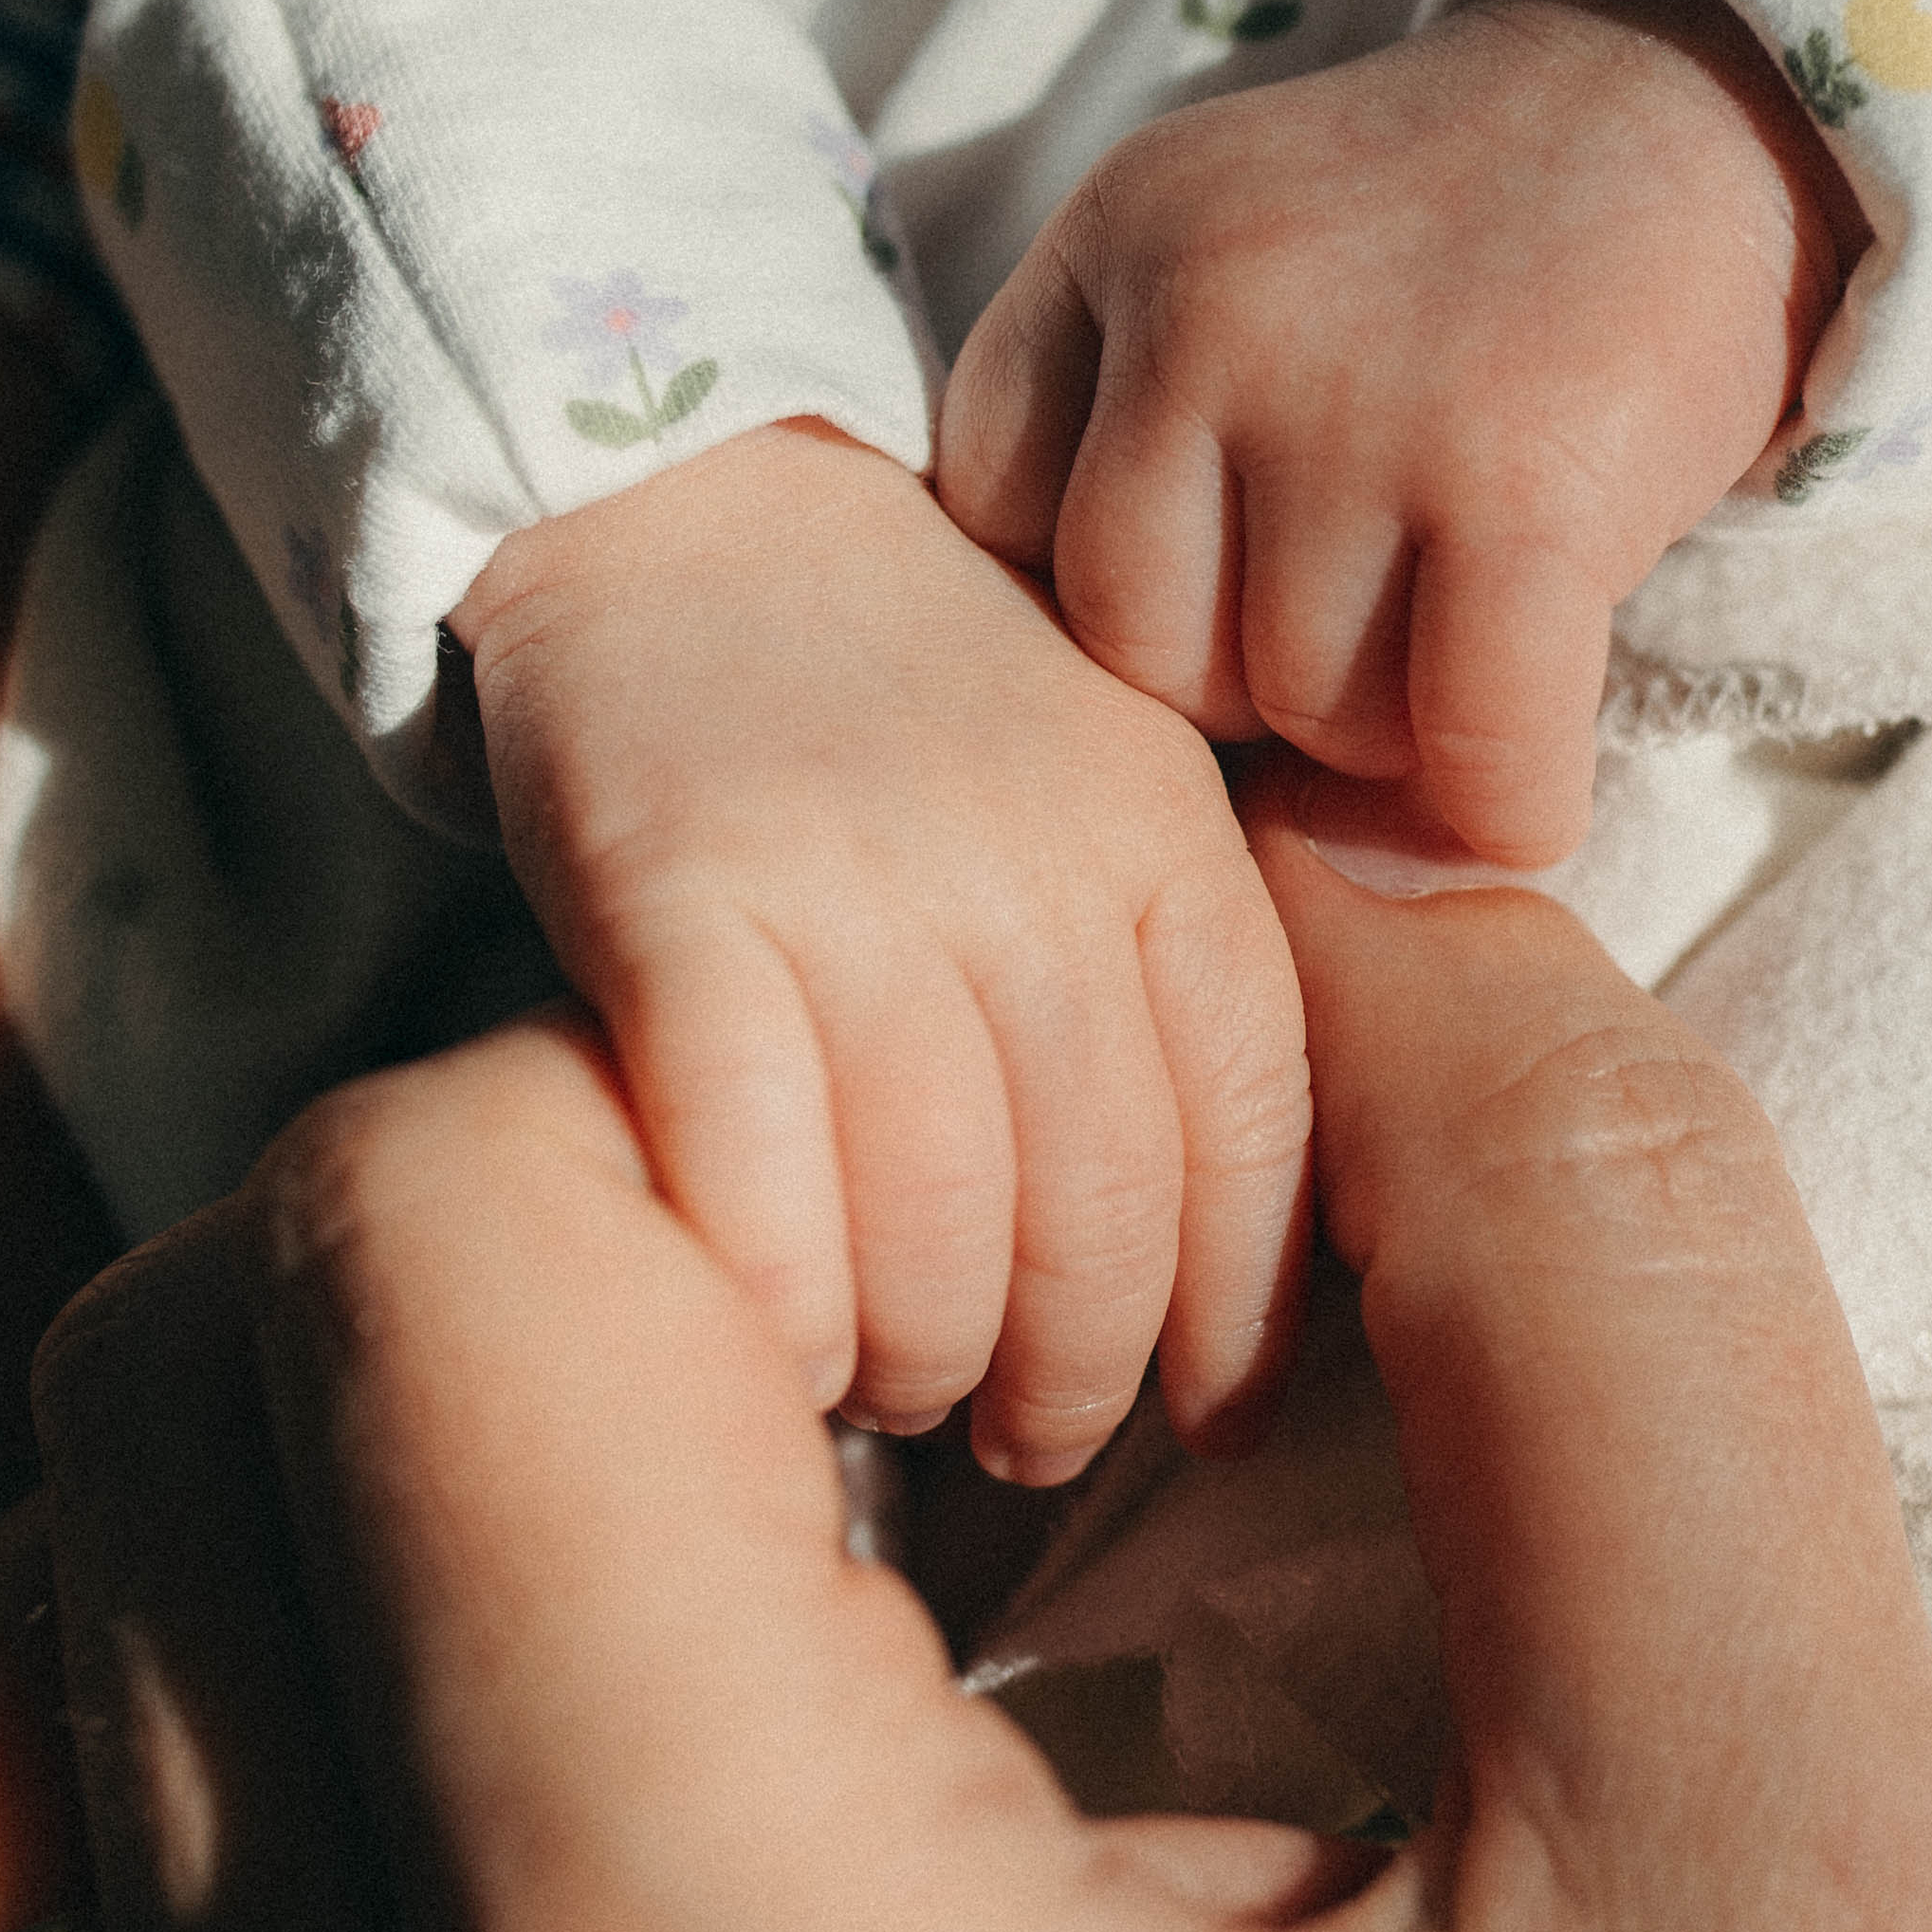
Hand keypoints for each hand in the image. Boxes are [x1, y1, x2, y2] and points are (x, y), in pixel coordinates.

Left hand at [0, 829, 1931, 1931]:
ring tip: (585, 1623)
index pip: (413, 1226)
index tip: (974, 1258)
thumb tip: (1333, 896)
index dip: (709, 1095)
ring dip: (198, 1566)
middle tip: (837, 1393)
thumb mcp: (1818, 1874)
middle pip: (135, 1430)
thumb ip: (1580, 1258)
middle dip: (476, 1262)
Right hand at [445, 423, 1309, 1478]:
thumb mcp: (1106, 785)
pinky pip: (752, 1181)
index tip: (1212, 1415)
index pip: (1256, 1131)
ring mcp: (853, 877)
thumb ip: (1176, 972)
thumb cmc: (913, 701)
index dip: (1241, 1314)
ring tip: (897, 1385)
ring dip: (921, 1362)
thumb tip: (1251, 1258)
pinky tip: (775, 1337)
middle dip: (1075, 1376)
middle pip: (1099, 1213)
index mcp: (1168, 834)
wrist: (684, 502)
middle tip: (1027, 1430)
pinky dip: (776, 1301)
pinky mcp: (675, 900)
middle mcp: (1032, 859)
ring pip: (934, 1227)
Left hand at [938, 0, 1854, 865]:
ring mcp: (1361, 400)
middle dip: (1251, 690)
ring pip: (1310, 717)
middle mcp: (1209, 308)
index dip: (1107, 596)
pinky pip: (1470, 757)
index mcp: (1113, 238)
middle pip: (1144, 653)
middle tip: (1362, 630)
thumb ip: (1132, 430)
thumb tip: (1142, 770)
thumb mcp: (1231, 250)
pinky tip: (1527, 776)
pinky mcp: (1523, 491)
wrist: (1692, 105)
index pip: (998, 516)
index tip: (1216, 588)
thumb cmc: (1452, 239)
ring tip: (1465, 633)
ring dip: (1397, 737)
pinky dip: (1504, 809)